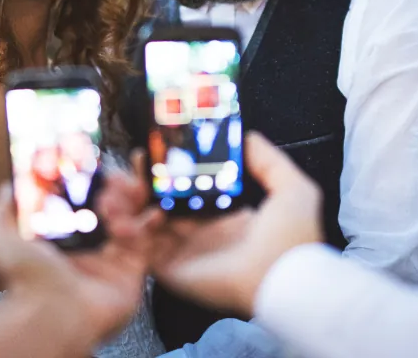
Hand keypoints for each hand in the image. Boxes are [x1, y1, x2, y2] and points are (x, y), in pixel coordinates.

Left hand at [0, 172, 158, 346]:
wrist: (51, 314)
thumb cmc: (26, 280)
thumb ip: (2, 212)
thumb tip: (8, 188)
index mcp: (60, 240)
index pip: (79, 204)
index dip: (88, 184)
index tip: (93, 167)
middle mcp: (86, 249)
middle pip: (109, 209)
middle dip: (114, 189)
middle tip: (114, 179)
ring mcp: (110, 261)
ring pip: (129, 221)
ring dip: (128, 203)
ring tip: (123, 194)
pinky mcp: (131, 273)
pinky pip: (144, 243)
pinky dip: (143, 225)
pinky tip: (130, 218)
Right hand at [141, 133, 323, 315]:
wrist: (282, 279)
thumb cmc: (291, 237)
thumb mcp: (291, 188)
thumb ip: (269, 160)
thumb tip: (247, 138)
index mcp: (228, 217)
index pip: (194, 191)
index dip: (177, 172)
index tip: (163, 150)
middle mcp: (204, 234)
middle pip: (166, 205)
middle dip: (150, 183)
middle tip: (138, 160)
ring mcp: (186, 252)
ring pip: (149, 223)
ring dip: (134, 202)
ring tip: (125, 179)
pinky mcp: (172, 269)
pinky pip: (142, 247)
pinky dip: (131, 227)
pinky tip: (128, 205)